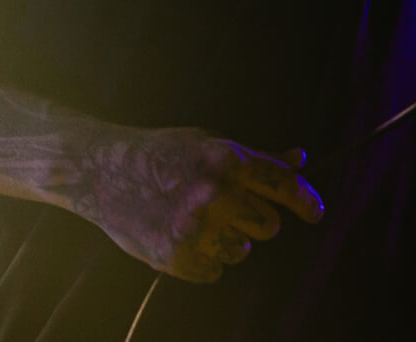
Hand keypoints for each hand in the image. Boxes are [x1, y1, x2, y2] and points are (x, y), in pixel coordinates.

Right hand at [77, 127, 322, 283]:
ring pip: (244, 251)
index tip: (315, 213)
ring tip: (197, 220)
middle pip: (269, 224)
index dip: (306, 201)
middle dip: (254, 218)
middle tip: (225, 206)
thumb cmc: (159, 154)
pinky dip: (204, 258)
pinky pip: (215, 270)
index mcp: (223, 159)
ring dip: (229, 240)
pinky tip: (180, 235)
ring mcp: (194, 228)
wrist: (100, 171)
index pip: (283, 185)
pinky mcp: (176, 256)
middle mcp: (213, 193)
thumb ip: (255, 158)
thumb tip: (300, 160)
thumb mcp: (206, 144)